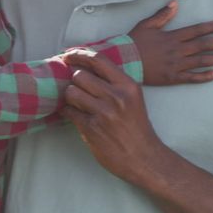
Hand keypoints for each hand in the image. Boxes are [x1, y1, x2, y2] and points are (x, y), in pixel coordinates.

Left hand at [61, 53, 169, 184]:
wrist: (144, 158)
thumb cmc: (136, 128)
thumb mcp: (133, 99)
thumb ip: (113, 83)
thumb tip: (84, 68)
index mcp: (128, 86)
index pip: (98, 60)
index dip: (79, 54)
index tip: (68, 56)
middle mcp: (117, 96)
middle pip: (80, 75)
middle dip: (75, 82)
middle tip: (78, 89)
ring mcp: (104, 113)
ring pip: (71, 92)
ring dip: (70, 98)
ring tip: (77, 104)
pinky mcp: (92, 128)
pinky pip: (69, 111)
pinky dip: (68, 112)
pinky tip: (74, 115)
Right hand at [128, 1, 212, 84]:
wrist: (123, 62)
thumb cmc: (133, 43)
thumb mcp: (146, 25)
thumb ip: (162, 15)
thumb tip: (175, 4)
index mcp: (172, 37)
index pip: (196, 30)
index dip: (210, 27)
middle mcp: (177, 50)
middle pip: (203, 45)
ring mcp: (176, 65)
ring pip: (201, 61)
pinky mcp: (172, 77)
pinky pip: (191, 78)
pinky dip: (204, 76)